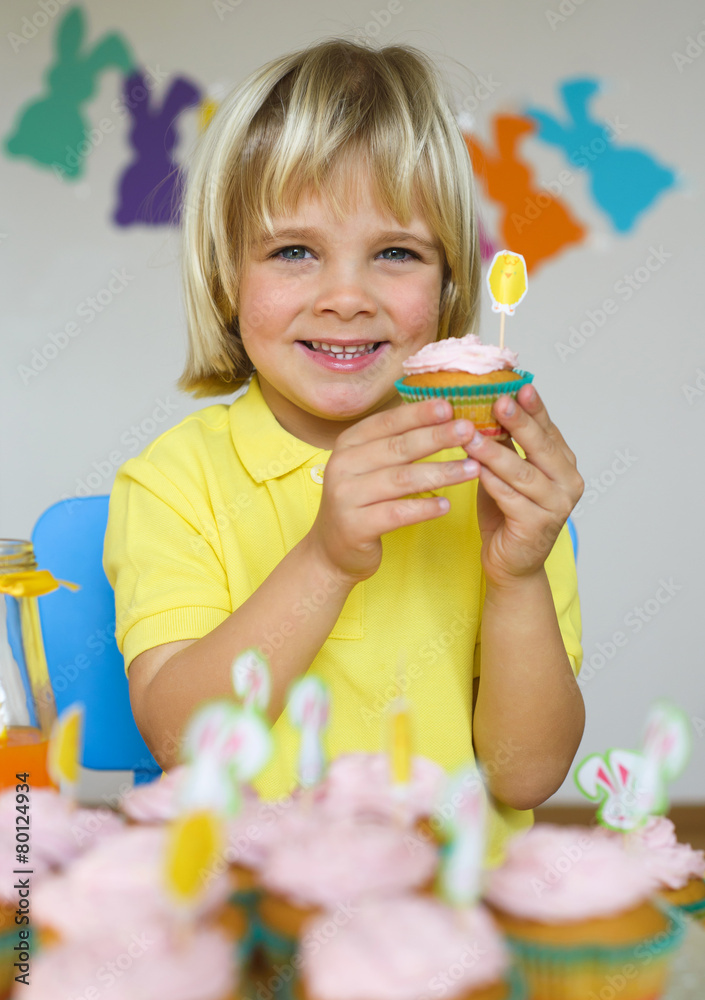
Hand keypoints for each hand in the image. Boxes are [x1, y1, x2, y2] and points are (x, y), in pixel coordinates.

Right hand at [308, 399, 478, 583]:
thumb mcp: (370, 466)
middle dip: (436, 437)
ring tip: (472, 469)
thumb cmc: (362, 502)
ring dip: (441, 473)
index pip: (387, 422)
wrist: (332, 550)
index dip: (418, 414)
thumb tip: (438, 412)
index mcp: (348, 444)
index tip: (449, 406)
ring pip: (402, 479)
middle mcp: (343, 465)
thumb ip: (395, 442)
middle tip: (468, 431)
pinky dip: (424, 508)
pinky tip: (446, 505)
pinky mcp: (355, 526)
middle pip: (398, 447)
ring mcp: (346, 496)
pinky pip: (397, 513)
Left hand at [462, 384, 583, 586]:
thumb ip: (506, 443)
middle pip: (541, 447)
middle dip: (519, 423)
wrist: (512, 563)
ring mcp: (556, 507)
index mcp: (564, 464)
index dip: (534, 408)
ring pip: (522, 473)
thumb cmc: (508, 512)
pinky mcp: (536, 527)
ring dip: (494, 452)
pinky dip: (490, 481)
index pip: (548, 429)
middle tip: (499, 401)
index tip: (519, 386)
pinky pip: (509, 498)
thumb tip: (487, 404)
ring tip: (471, 433)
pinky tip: (474, 467)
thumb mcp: (507, 471)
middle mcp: (567, 483)